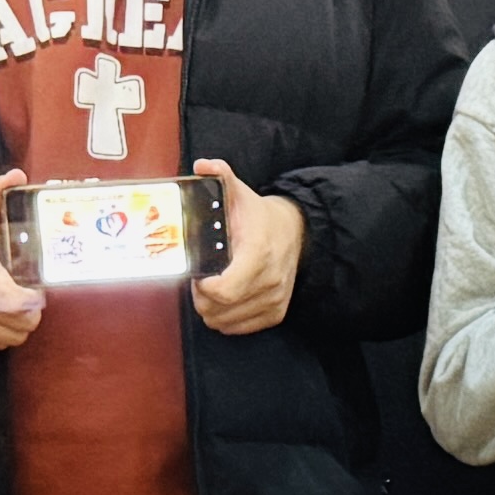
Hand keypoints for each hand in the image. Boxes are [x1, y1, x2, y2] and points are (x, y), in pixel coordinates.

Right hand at [0, 174, 45, 352]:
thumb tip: (17, 176)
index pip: (10, 299)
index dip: (32, 301)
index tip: (37, 292)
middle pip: (13, 321)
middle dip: (31, 313)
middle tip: (32, 299)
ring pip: (5, 337)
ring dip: (18, 326)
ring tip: (17, 308)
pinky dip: (0, 334)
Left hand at [188, 162, 307, 334]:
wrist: (296, 233)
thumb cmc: (261, 217)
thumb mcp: (240, 194)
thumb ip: (221, 177)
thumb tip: (203, 165)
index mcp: (258, 254)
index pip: (224, 290)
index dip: (203, 288)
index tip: (197, 275)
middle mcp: (269, 281)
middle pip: (219, 309)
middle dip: (201, 298)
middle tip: (200, 280)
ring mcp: (274, 300)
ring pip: (225, 322)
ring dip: (211, 309)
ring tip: (211, 289)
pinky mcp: (276, 313)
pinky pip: (239, 328)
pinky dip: (226, 318)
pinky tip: (224, 300)